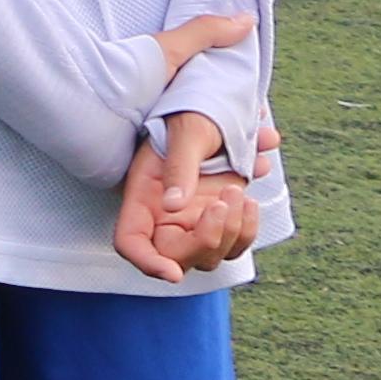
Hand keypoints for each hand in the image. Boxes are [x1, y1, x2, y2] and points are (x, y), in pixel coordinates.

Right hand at [113, 108, 259, 281]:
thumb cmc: (194, 112)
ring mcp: (193, 221)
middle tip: (224, 202)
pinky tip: (250, 200)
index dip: (146, 262)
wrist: (219, 107)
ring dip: (234, 232)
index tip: (173, 272)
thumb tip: (173, 206)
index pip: (131, 242)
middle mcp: (165, 216)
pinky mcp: (220, 219)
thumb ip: (181, 168)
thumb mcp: (186, 132)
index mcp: (144, 197)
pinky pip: (235, 242)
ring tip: (238, 191)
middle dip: (208, 239)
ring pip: (213, 255)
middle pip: (178, 256)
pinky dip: (248, 228)